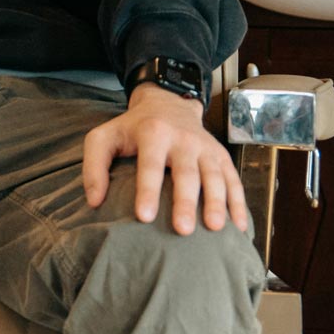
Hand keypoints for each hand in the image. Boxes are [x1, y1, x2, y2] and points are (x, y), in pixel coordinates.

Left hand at [81, 85, 250, 235]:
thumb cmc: (132, 128)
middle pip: (186, 173)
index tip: (144, 217)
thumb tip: (94, 201)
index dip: (147, 190)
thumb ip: (94, 166)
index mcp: (153, 133)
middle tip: (183, 230)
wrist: (168, 103)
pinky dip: (238, 203)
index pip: (150, 165)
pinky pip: (233, 180)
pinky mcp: (221, 156)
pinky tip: (239, 227)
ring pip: (214, 177)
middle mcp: (183, 139)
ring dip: (216, 202)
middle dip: (185, 202)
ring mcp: (205, 147)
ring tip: (215, 229)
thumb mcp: (104, 137)